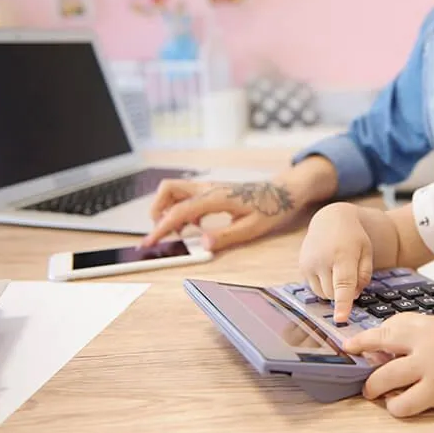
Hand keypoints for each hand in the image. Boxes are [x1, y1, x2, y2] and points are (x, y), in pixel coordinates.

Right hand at [143, 179, 297, 250]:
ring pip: (174, 190)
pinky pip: (186, 195)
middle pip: (168, 189)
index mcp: (216, 197)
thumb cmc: (271, 208)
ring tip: (182, 231)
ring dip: (168, 209)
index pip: (179, 211)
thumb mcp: (252, 228)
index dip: (161, 227)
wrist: (284, 192)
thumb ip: (226, 236)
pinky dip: (181, 209)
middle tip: (163, 232)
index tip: (149, 242)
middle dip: (157, 210)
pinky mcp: (211, 190)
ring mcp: (208, 187)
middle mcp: (208, 188)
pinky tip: (196, 226)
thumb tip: (204, 245)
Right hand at [298, 203, 372, 323]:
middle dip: (343, 294)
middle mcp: (323, 260)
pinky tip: (329, 270)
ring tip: (339, 272)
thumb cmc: (354, 238)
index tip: (340, 319)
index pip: (343, 285)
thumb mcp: (366, 252)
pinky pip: (314, 288)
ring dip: (333, 291)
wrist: (330, 220)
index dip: (342, 304)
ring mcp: (309, 263)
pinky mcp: (302, 266)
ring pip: (322, 293)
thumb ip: (364, 275)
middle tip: (351, 277)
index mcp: (343, 256)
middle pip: (333, 293)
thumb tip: (353, 296)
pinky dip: (323, 285)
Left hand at [343, 312, 433, 416]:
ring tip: (370, 391)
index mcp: (430, 325)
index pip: (394, 322)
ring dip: (372, 386)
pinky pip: (402, 402)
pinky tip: (396, 406)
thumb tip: (399, 338)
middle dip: (360, 346)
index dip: (375, 332)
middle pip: (381, 340)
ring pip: (384, 376)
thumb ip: (427, 331)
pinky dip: (395, 406)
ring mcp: (428, 367)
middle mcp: (425, 342)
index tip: (362, 340)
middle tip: (350, 353)